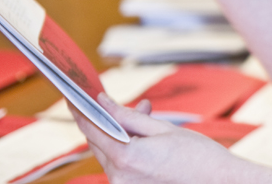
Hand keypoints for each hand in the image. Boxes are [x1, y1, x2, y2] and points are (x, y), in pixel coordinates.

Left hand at [71, 94, 248, 183]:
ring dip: (119, 135)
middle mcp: (119, 178)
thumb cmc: (198, 156)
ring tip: (143, 115)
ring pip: (109, 155)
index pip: (92, 129)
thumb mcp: (164, 129)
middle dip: (104, 121)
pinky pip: (121, 167)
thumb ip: (129, 116)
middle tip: (115, 100)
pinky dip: (127, 150)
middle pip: (98, 144)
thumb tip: (103, 103)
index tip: (73, 96)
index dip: (80, 110)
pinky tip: (145, 139)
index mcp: (126, 158)